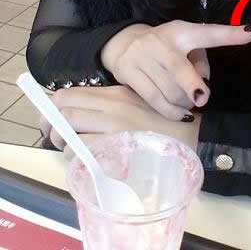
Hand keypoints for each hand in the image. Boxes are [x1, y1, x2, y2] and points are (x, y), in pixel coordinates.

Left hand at [40, 85, 200, 158]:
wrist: (195, 134)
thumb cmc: (170, 120)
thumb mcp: (140, 103)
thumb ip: (116, 106)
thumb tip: (88, 117)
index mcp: (116, 92)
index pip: (71, 94)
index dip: (54, 108)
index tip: (52, 120)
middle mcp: (111, 104)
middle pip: (65, 109)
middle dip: (52, 126)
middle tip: (56, 138)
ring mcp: (114, 124)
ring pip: (69, 129)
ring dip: (64, 143)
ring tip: (72, 151)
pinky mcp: (118, 143)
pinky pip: (84, 149)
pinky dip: (77, 156)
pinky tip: (86, 161)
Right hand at [101, 20, 250, 120]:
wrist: (122, 44)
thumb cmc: (165, 47)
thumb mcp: (183, 44)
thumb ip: (198, 60)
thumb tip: (203, 84)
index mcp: (182, 31)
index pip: (208, 33)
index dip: (230, 34)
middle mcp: (161, 42)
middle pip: (179, 68)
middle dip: (192, 85)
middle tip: (202, 97)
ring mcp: (143, 57)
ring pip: (168, 90)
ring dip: (183, 102)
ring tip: (189, 102)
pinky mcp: (129, 73)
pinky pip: (153, 99)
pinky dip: (170, 111)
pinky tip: (181, 114)